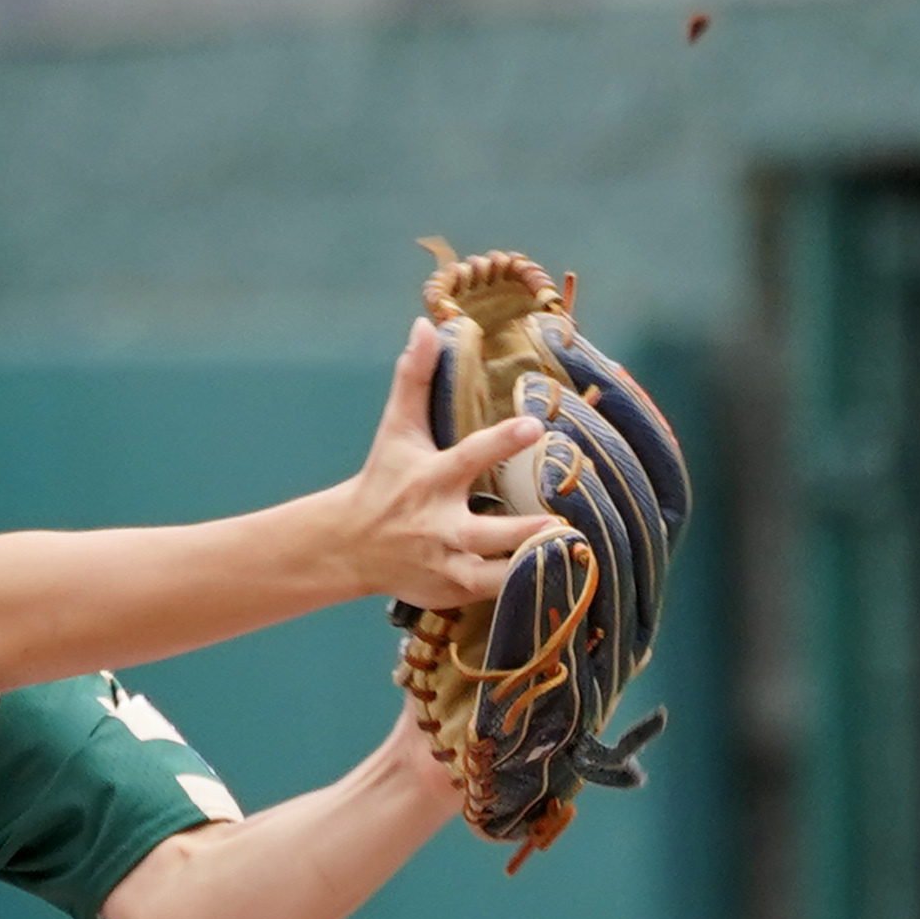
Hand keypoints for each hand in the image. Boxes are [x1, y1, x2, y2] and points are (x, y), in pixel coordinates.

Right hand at [322, 321, 559, 607]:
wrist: (349, 546)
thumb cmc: (384, 478)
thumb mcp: (397, 429)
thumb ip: (415, 377)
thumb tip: (426, 324)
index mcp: (430, 480)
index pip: (469, 457)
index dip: (502, 442)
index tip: (535, 426)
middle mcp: (438, 525)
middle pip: (485, 532)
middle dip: (522, 531)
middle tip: (562, 522)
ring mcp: (445, 563)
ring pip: (491, 574)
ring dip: (528, 568)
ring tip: (571, 556)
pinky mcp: (451, 591)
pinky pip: (491, 593)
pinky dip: (521, 588)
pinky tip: (558, 580)